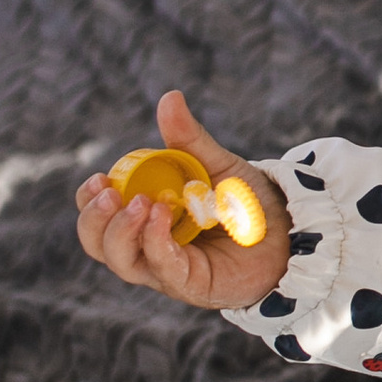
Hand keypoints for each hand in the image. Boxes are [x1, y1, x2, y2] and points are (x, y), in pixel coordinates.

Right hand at [77, 88, 290, 313]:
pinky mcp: (191, 284)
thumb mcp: (215, 165)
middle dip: (95, 219)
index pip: (100, 220)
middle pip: (100, 245)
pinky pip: (161, 267)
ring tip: (139, 202)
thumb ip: (189, 139)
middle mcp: (149, 249)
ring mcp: (168, 270)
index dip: (89, 202)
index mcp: (145, 222)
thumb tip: (170, 97)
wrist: (292, 228)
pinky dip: (155, 240)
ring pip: (122, 261)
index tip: (98, 178)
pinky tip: (161, 213)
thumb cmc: (248, 201)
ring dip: (120, 230)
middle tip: (108, 191)